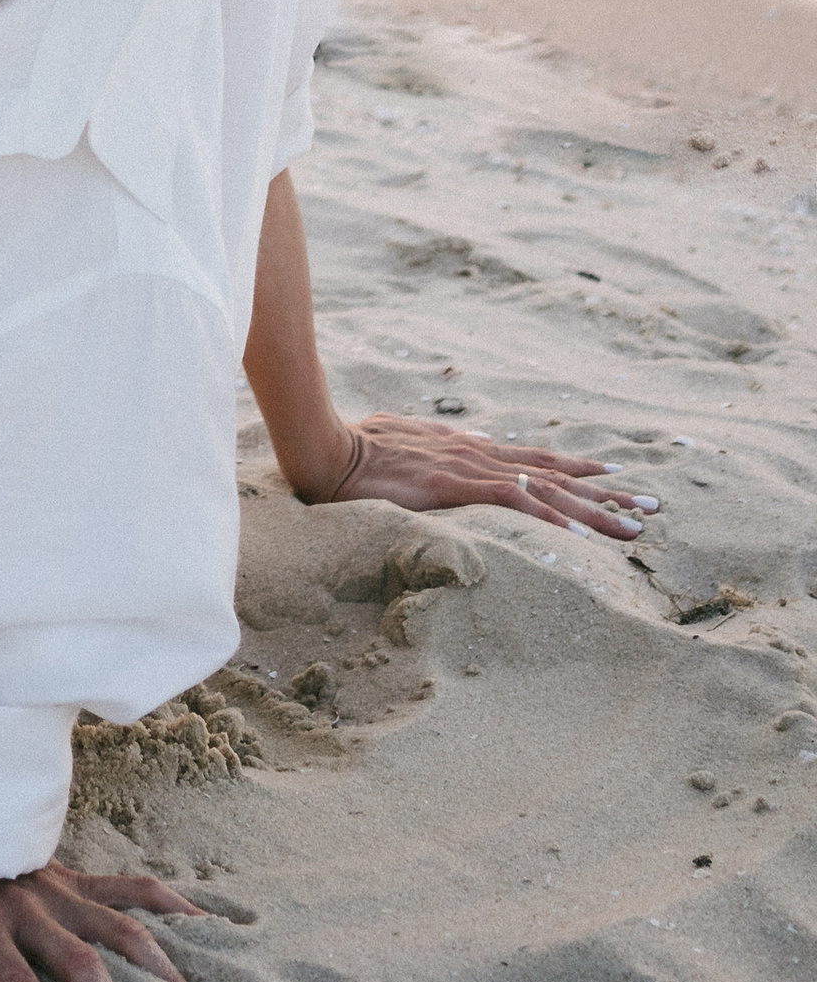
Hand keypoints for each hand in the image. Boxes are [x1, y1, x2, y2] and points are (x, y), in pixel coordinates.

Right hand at [299, 412, 651, 538]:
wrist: (328, 447)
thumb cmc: (355, 449)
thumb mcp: (405, 444)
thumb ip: (439, 449)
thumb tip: (468, 448)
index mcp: (468, 448)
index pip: (535, 460)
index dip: (577, 469)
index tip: (616, 477)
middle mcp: (479, 454)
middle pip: (556, 474)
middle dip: (607, 492)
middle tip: (652, 505)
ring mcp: (471, 469)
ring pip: (548, 490)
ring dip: (596, 509)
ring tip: (636, 524)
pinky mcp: (457, 485)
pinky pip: (516, 503)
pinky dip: (551, 518)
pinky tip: (580, 537)